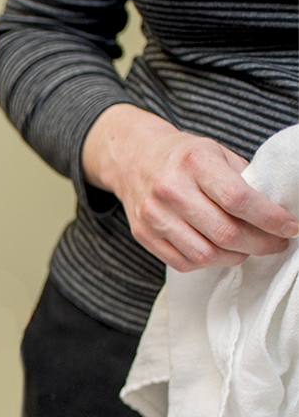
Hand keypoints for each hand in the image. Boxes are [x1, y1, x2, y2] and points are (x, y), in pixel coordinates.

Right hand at [83, 105, 298, 271]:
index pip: (239, 200)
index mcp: (195, 162)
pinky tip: (219, 250)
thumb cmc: (184, 157)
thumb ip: (244, 181)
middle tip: (276, 243)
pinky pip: (183, 262)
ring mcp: (153, 215)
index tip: (290, 228)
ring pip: (206, 254)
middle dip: (260, 244)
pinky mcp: (143, 234)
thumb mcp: (217, 153)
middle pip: (225, 233)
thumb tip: (275, 214)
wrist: (134, 158)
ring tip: (248, 248)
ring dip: (236, 256)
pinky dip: (209, 262)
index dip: (270, 219)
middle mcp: (170, 189)